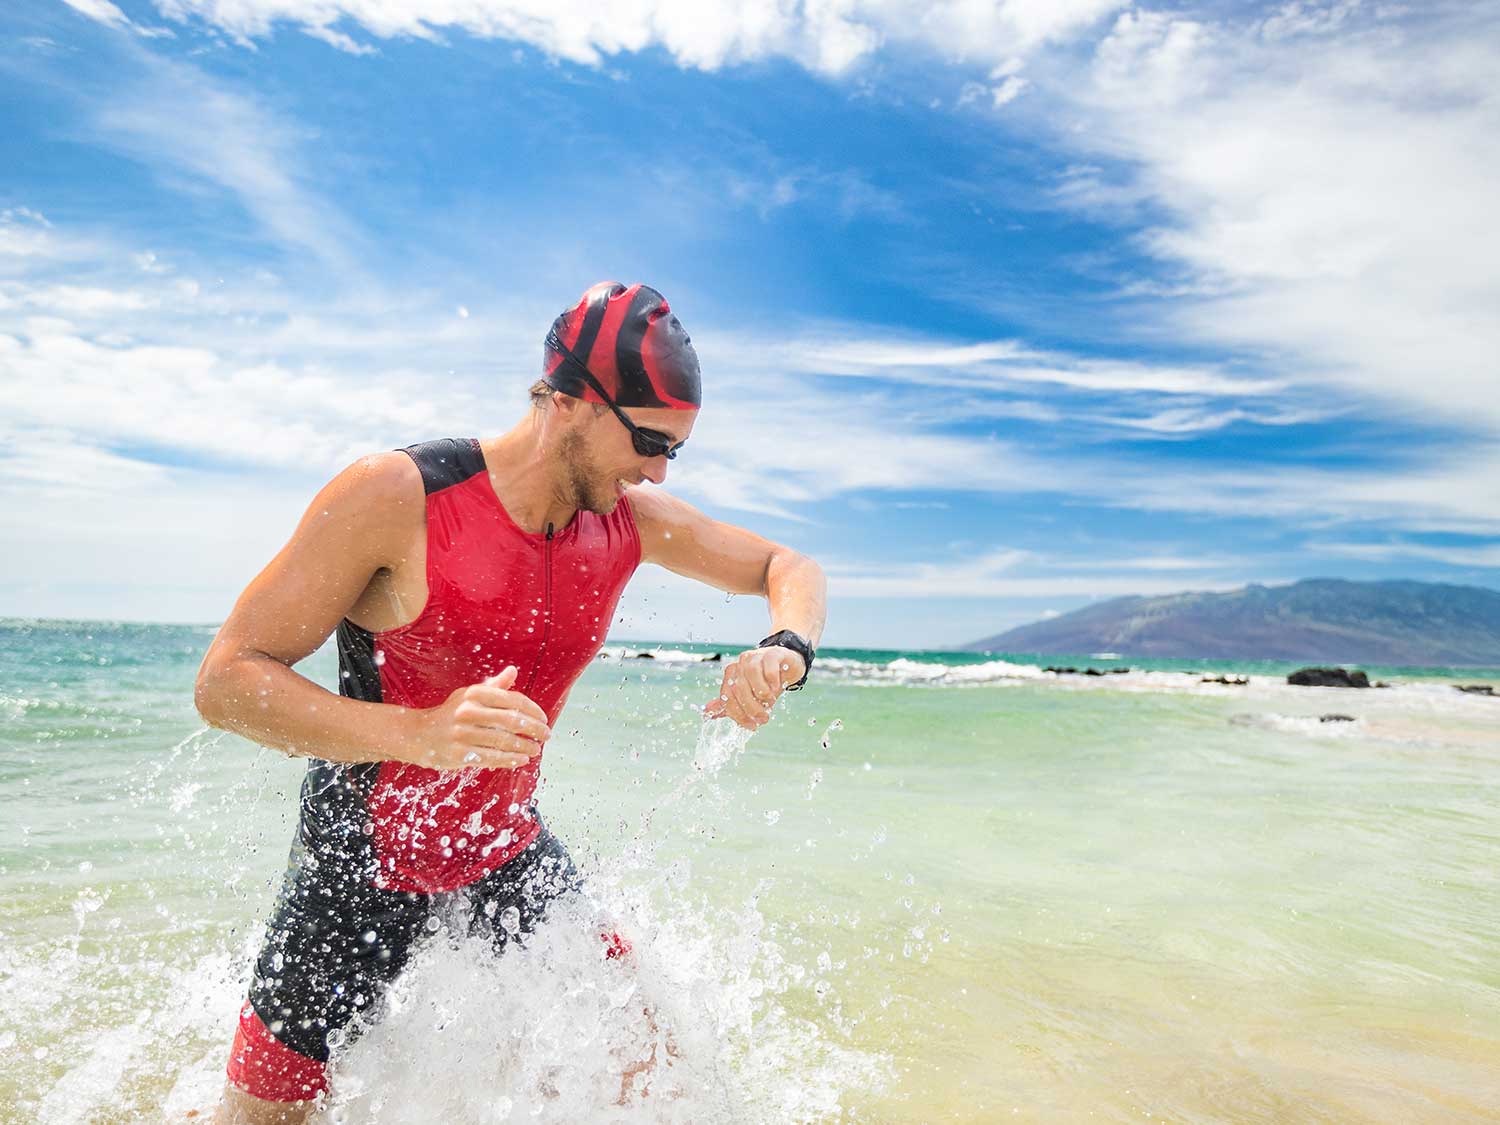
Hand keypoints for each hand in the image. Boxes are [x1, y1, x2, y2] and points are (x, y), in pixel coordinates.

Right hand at [406, 665, 550, 770]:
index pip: (512, 700)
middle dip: (534, 729)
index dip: (532, 710)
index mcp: (475, 694)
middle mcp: (468, 711)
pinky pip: (491, 758)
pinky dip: (510, 760)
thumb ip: (494, 686)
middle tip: (546, 736)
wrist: (417, 734)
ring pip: (504, 741)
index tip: (544, 719)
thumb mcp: (469, 695)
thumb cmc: (449, 713)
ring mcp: (462, 733)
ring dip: (525, 747)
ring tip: (536, 750)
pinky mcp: (458, 754)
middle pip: (511, 721)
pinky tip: (521, 760)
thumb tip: (513, 671)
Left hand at [703, 646, 805, 729]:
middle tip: (763, 718)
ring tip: (770, 702)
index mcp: (731, 674)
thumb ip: (729, 704)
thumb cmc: (766, 682)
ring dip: (761, 693)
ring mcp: (757, 656)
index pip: (726, 696)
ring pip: (751, 673)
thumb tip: (707, 713)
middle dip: (751, 708)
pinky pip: (768, 666)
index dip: (737, 714)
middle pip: (738, 687)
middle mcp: (741, 663)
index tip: (752, 726)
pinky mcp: (773, 654)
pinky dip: (772, 680)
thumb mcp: (748, 696)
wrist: (787, 666)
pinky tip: (776, 688)